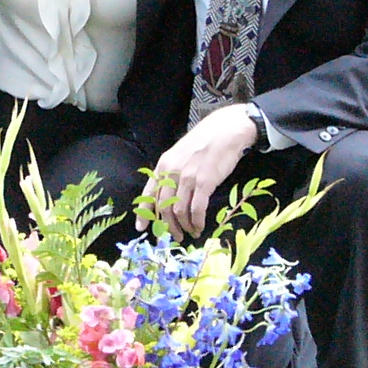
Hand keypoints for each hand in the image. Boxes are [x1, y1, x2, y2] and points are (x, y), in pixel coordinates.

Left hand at [138, 104, 258, 238]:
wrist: (225, 130)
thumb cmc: (204, 141)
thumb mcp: (179, 154)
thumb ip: (171, 172)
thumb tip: (168, 195)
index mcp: (163, 166)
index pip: (149, 194)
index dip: (144, 214)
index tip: (142, 228)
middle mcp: (171, 172)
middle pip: (164, 207)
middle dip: (168, 226)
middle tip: (175, 236)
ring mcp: (187, 178)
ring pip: (179, 211)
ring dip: (184, 226)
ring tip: (191, 233)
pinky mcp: (204, 182)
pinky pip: (196, 209)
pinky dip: (197, 222)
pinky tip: (200, 227)